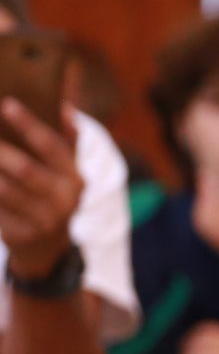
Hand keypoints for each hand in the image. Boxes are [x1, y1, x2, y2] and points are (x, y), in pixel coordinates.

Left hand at [0, 101, 83, 277]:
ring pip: (3, 190)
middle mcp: (64, 200)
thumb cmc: (52, 197)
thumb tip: (62, 106)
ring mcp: (42, 221)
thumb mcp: (66, 172)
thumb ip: (66, 141)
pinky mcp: (20, 236)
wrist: (47, 249)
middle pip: (26, 169)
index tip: (6, 104)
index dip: (29, 124)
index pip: (53, 146)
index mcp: (76, 178)